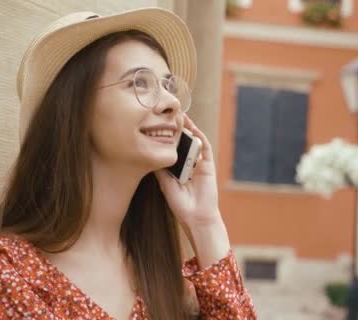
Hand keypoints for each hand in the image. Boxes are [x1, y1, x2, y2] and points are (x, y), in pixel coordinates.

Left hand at [154, 114, 220, 228]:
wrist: (196, 217)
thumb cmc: (180, 205)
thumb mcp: (165, 184)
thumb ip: (160, 169)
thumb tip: (149, 154)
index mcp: (179, 169)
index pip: (173, 149)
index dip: (167, 137)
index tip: (156, 126)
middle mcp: (189, 164)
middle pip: (183, 142)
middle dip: (176, 129)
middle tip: (167, 115)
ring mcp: (200, 163)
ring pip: (194, 141)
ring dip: (188, 128)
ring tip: (179, 116)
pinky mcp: (209, 165)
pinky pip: (205, 147)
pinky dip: (200, 136)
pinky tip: (193, 127)